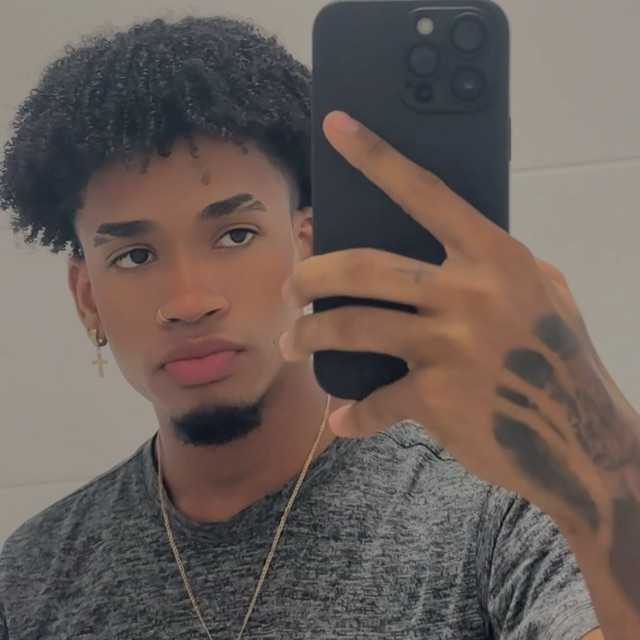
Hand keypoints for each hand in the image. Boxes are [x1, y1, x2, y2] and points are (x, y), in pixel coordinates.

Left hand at [280, 111, 638, 529]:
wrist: (583, 441)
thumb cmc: (561, 360)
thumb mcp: (543, 294)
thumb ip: (495, 266)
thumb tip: (443, 250)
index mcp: (494, 257)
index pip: (424, 192)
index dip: (375, 157)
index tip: (335, 127)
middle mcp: (469, 292)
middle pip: (363, 267)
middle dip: (311, 275)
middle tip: (290, 287)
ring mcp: (451, 345)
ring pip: (351, 326)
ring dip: (309, 336)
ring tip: (293, 342)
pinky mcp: (437, 397)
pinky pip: (375, 401)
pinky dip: (353, 413)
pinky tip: (343, 418)